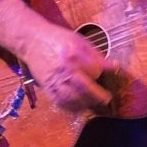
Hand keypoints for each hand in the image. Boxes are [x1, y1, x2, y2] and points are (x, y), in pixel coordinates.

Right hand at [0, 0, 119, 111]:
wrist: (33, 41)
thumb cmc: (58, 38)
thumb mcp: (79, 40)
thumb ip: (96, 54)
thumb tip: (113, 66)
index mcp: (74, 54)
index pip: (94, 70)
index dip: (101, 72)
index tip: (105, 72)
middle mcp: (65, 68)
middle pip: (85, 87)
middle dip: (98, 95)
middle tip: (106, 98)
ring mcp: (55, 79)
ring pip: (72, 98)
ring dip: (85, 103)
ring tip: (93, 103)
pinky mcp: (47, 87)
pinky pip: (60, 101)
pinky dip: (70, 107)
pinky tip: (78, 106)